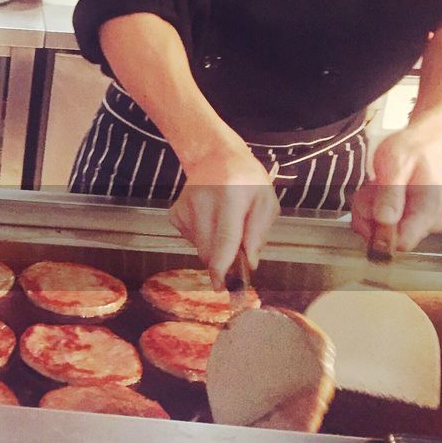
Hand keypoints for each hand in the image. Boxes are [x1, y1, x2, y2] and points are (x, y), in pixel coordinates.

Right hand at [168, 144, 279, 289]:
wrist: (214, 157)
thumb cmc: (246, 180)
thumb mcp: (266, 201)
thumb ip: (259, 233)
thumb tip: (249, 262)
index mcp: (231, 198)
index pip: (225, 240)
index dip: (223, 266)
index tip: (221, 285)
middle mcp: (203, 203)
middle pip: (209, 251)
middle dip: (223, 259)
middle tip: (237, 248)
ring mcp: (185, 208)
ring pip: (199, 248)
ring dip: (213, 247)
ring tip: (223, 223)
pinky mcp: (175, 214)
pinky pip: (190, 240)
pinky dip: (202, 237)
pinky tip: (208, 218)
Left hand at [351, 127, 441, 251]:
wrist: (419, 145)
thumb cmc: (410, 152)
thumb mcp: (395, 166)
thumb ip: (390, 194)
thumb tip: (384, 221)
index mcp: (430, 211)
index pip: (403, 242)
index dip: (379, 231)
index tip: (372, 207)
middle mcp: (427, 223)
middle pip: (385, 238)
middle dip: (369, 215)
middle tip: (373, 189)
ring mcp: (415, 224)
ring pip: (375, 231)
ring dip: (366, 210)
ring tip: (375, 187)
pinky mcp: (403, 222)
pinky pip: (374, 225)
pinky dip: (367, 209)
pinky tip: (375, 193)